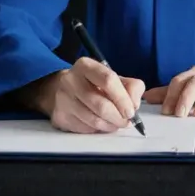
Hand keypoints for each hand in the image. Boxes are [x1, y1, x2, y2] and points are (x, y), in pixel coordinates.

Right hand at [26, 58, 145, 133]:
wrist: (60, 91)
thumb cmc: (92, 84)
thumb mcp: (112, 78)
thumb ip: (130, 87)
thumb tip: (134, 105)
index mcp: (85, 66)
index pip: (108, 80)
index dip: (123, 98)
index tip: (131, 111)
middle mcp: (71, 80)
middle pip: (101, 105)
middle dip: (118, 117)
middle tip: (126, 121)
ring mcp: (63, 99)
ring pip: (94, 120)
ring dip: (110, 126)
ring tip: (115, 123)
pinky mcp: (60, 117)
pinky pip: (85, 129)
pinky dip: (98, 129)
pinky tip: (100, 124)